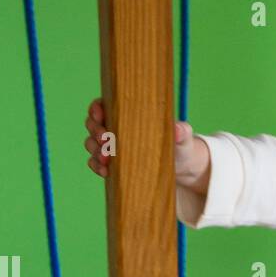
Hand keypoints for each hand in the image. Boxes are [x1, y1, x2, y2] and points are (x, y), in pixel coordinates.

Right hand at [83, 101, 210, 195]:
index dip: (96, 109)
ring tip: (107, 160)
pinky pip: (97, 163)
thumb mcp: (183, 138)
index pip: (104, 104)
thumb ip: (181, 132)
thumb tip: (179, 129)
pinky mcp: (112, 165)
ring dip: (95, 151)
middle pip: (93, 125)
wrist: (181, 169)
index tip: (99, 116)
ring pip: (92, 144)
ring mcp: (111, 146)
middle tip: (105, 141)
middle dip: (96, 132)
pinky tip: (105, 171)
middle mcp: (115, 127)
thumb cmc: (180, 145)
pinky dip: (97, 166)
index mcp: (128, 113)